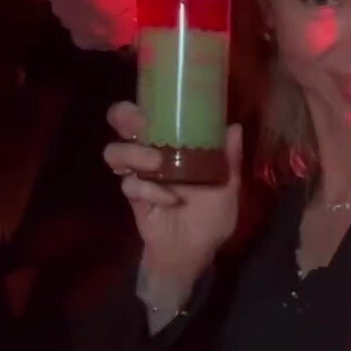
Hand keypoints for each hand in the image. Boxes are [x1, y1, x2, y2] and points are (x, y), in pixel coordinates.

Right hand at [105, 101, 241, 302]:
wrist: (197, 252)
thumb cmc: (211, 218)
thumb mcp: (227, 188)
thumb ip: (229, 160)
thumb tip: (234, 127)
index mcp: (174, 148)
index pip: (151, 117)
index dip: (143, 104)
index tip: (150, 98)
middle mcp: (152, 156)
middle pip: (122, 126)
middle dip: (124, 118)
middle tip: (137, 123)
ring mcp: (141, 176)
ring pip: (116, 152)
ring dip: (134, 153)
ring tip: (156, 162)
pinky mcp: (135, 199)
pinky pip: (130, 184)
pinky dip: (149, 189)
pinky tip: (168, 199)